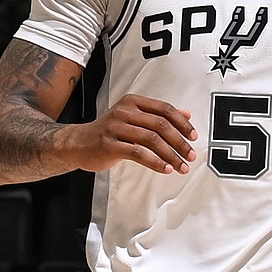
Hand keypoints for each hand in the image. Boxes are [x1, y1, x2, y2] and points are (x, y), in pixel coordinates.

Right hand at [70, 94, 197, 175]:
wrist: (78, 143)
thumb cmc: (109, 132)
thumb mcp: (133, 118)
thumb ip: (158, 115)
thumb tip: (186, 114)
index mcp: (133, 102)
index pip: (164, 109)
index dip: (182, 123)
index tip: (194, 136)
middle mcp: (125, 111)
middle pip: (160, 124)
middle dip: (180, 142)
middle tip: (191, 155)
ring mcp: (116, 127)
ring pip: (151, 139)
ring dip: (170, 155)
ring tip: (181, 166)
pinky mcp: (110, 144)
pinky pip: (138, 153)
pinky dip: (155, 162)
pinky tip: (165, 169)